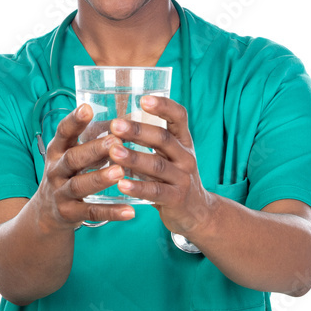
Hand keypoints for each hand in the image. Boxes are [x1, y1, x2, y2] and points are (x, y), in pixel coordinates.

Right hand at [34, 103, 135, 231]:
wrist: (45, 213)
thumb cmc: (68, 174)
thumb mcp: (71, 155)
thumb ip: (92, 141)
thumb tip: (126, 120)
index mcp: (57, 151)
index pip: (63, 133)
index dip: (74, 121)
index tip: (87, 108)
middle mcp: (56, 170)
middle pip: (72, 158)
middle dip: (93, 150)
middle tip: (115, 142)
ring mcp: (60, 193)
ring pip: (79, 185)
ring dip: (99, 178)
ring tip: (120, 172)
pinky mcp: (69, 214)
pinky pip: (91, 212)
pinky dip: (110, 212)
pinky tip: (130, 211)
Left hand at [105, 96, 215, 236]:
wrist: (198, 212)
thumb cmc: (173, 178)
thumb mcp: (169, 156)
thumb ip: (150, 142)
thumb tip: (114, 124)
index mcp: (183, 141)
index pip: (179, 116)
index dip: (163, 106)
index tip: (143, 99)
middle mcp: (185, 156)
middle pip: (163, 138)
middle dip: (138, 130)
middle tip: (115, 125)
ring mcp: (183, 178)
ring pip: (157, 165)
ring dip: (134, 157)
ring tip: (112, 152)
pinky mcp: (177, 199)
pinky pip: (156, 191)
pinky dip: (138, 187)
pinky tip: (121, 184)